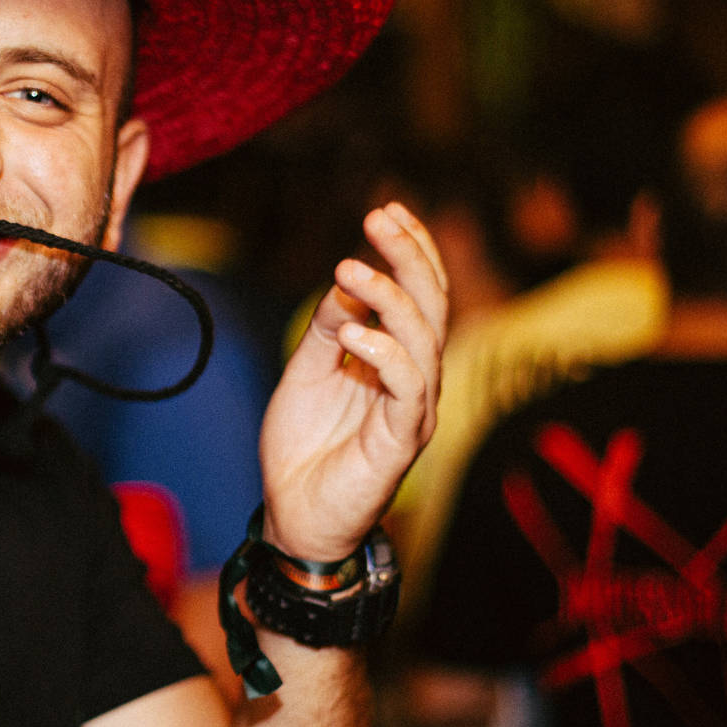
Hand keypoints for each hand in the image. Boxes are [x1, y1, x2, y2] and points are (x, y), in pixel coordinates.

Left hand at [260, 202, 448, 559]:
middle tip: (379, 219)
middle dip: (410, 256)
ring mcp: (414, 410)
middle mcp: (415, 380)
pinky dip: (384, 352)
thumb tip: (346, 278)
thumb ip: (327, 327)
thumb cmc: (303, 448)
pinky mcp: (403, 441)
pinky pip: (408, 387)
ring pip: (424, 340)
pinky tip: (352, 332)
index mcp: (397, 359)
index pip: (420, 294)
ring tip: (349, 268)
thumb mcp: (306, 372)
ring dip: (389, 297)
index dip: (410, 250)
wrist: (293, 517)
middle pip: (433, 306)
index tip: (388, 209)